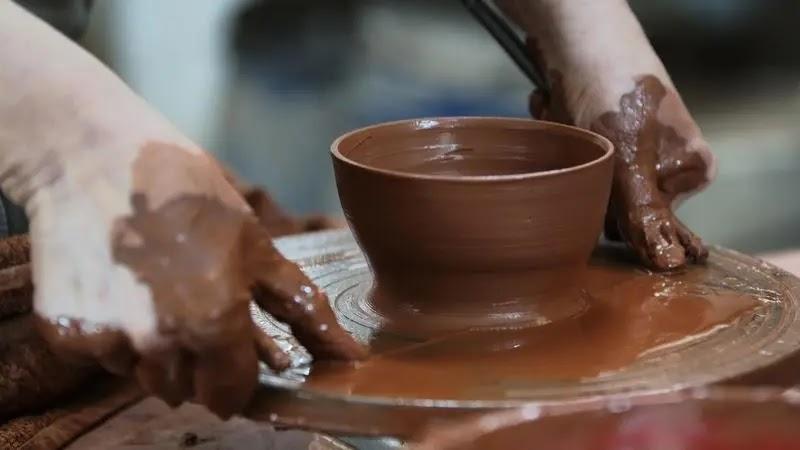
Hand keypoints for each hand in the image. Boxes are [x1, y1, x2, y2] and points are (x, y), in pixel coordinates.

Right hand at [0, 0, 363, 418]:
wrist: (94, 157)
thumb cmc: (187, 195)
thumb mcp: (258, 248)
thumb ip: (305, 311)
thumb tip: (352, 355)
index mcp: (212, 324)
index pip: (231, 397)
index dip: (240, 375)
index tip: (237, 352)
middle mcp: (158, 345)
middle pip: (187, 391)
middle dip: (200, 361)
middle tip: (195, 308)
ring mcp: (107, 342)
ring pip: (146, 376)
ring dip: (158, 351)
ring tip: (158, 291)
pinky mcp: (65, 333)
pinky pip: (106, 356)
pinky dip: (117, 334)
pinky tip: (122, 288)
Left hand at [531, 75, 712, 269]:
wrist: (575, 37)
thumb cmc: (613, 95)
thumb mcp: (629, 163)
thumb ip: (645, 214)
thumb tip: (668, 264)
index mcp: (691, 172)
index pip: (646, 223)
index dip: (613, 208)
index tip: (602, 179)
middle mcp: (664, 162)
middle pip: (611, 204)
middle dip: (586, 176)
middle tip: (584, 142)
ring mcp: (629, 146)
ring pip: (584, 179)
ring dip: (567, 153)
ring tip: (572, 118)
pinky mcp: (596, 132)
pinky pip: (568, 155)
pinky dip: (558, 134)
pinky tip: (560, 107)